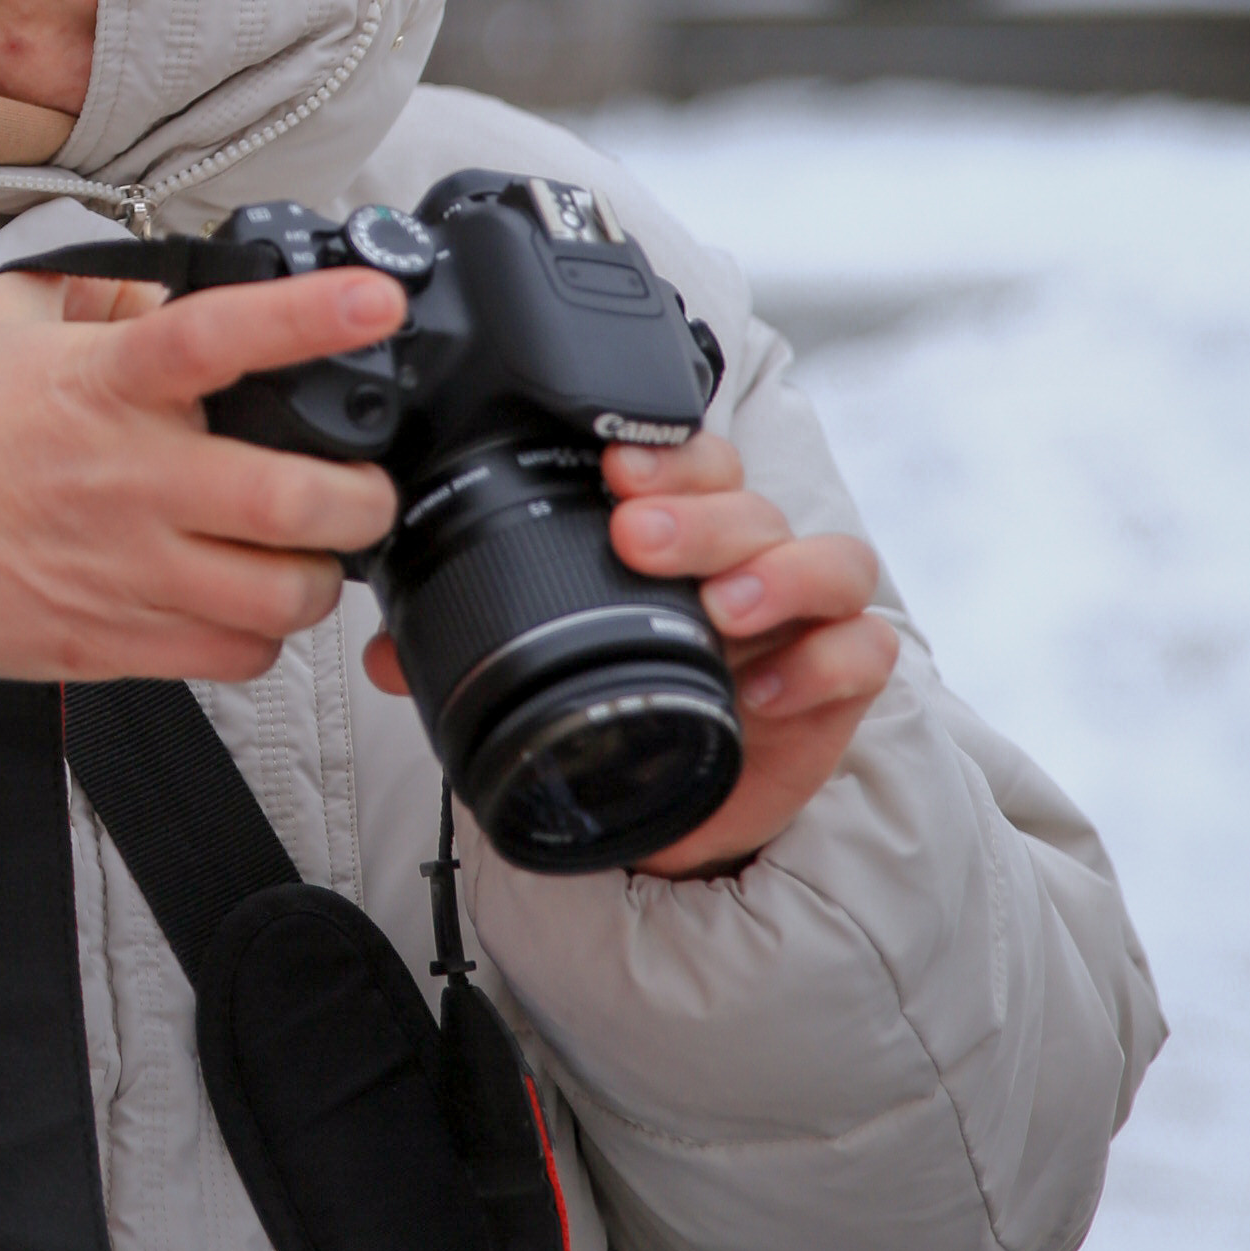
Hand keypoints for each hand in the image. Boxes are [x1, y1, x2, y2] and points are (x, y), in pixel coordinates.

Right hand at [0, 262, 403, 685]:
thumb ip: (99, 290)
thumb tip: (174, 284)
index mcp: (96, 384)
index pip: (217, 338)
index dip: (309, 317)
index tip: (374, 300)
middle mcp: (124, 480)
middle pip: (296, 502)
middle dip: (361, 498)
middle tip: (361, 484)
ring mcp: (120, 571)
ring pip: (283, 598)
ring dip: (319, 577)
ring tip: (307, 553)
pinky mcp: (108, 645)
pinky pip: (233, 657)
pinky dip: (261, 636)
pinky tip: (242, 601)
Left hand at [360, 431, 895, 873]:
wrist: (689, 802)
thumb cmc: (624, 703)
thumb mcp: (545, 675)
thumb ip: (469, 648)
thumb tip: (387, 652)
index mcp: (679, 529)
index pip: (686, 457)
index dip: (659, 448)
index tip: (610, 463)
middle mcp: (749, 555)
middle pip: (748, 497)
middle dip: (695, 510)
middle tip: (637, 535)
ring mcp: (803, 614)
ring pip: (825, 556)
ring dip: (773, 572)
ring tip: (719, 607)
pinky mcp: (841, 679)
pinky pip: (862, 650)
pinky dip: (822, 662)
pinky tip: (764, 690)